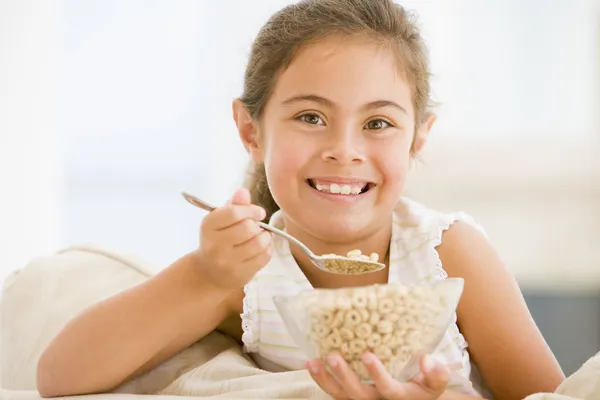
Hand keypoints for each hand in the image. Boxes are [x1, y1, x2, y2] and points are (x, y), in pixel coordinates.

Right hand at [195, 188, 271, 288]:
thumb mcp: (220, 221)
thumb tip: (243, 191)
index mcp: (208, 226)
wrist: (208, 272)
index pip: (233, 212)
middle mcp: (215, 245)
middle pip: (248, 227)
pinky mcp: (240, 275)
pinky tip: (262, 248)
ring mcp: (227, 262)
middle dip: (257, 224)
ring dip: (265, 237)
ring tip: (261, 236)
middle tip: (256, 227)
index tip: (258, 212)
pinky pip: (264, 257)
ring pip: (258, 243)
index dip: (251, 209)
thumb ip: (233, 205)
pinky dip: (268, 249)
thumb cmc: (218, 240)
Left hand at [307, 353, 448, 399]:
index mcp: (399, 397)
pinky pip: (334, 392)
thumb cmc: (424, 386)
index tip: (367, 355)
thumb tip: (426, 360)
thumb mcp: (435, 383)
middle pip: (358, 395)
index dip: (377, 374)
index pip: (388, 390)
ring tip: (312, 362)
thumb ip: (436, 373)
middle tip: (333, 356)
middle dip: (344, 376)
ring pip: (341, 396)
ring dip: (325, 379)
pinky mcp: (351, 397)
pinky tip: (311, 364)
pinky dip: (321, 379)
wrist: (412, 399)